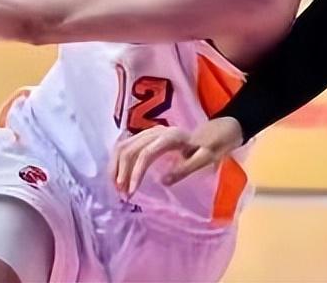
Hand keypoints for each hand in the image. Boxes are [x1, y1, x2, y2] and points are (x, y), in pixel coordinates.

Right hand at [111, 118, 243, 194]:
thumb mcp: (204, 159)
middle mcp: (155, 132)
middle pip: (128, 149)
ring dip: (116, 168)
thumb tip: (162, 181)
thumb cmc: (209, 148)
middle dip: (121, 173)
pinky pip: (124, 146)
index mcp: (169, 137)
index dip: (136, 173)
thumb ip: (184, 169)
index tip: (131, 192)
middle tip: (122, 194)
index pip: (145, 154)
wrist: (210, 134)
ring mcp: (147, 133)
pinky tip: (117, 176)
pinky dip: (117, 162)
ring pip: (122, 147)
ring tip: (117, 188)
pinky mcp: (144, 137)